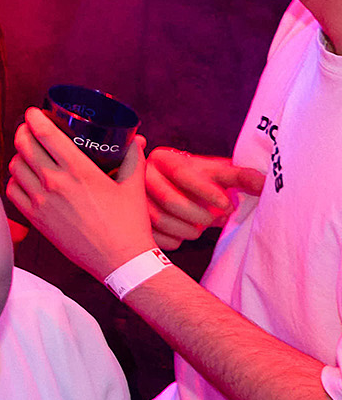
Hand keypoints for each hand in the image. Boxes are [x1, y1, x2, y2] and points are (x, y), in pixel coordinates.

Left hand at [6, 108, 154, 280]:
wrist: (121, 262)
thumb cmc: (129, 224)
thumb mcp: (134, 186)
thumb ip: (133, 158)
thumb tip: (136, 140)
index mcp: (79, 170)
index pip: (45, 134)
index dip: (34, 118)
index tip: (33, 113)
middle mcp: (55, 183)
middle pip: (23, 145)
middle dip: (22, 132)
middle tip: (28, 129)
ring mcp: (42, 201)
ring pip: (15, 166)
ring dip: (18, 155)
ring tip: (26, 153)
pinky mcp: (36, 219)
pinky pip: (12, 191)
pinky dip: (14, 181)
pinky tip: (23, 179)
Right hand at [144, 147, 263, 248]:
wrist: (176, 187)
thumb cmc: (199, 179)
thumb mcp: (219, 173)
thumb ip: (241, 176)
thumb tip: (266, 183)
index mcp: (164, 159)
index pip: (181, 174)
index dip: (206, 191)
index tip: (226, 204)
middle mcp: (144, 175)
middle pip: (169, 201)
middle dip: (200, 216)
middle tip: (215, 218)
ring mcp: (135, 197)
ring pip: (161, 220)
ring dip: (188, 230)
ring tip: (201, 227)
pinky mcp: (134, 218)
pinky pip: (155, 235)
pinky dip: (175, 240)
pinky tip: (185, 233)